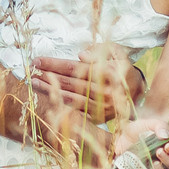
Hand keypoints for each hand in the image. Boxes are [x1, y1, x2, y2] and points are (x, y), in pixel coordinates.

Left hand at [30, 44, 144, 122]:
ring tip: (35, 84)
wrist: (137, 93)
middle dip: (48, 76)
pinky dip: (61, 106)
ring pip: (70, 99)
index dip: (54, 64)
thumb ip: (100, 50)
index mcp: (108, 73)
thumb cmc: (122, 68)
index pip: (75, 68)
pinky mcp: (99, 118)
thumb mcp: (116, 53)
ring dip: (50, 91)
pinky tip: (48, 100)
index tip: (38, 60)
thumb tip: (80, 55)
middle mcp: (104, 91)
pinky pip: (77, 113)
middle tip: (31, 71)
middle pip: (70, 83)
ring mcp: (102, 107)